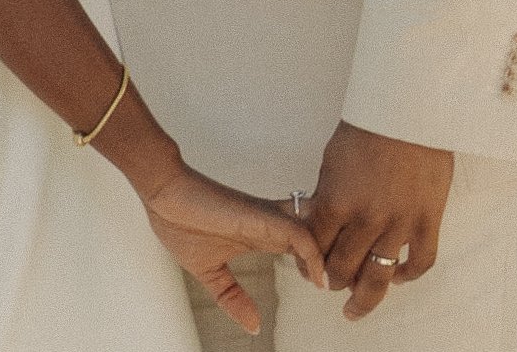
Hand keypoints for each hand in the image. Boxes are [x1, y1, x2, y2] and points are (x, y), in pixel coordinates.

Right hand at [140, 158, 325, 336]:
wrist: (161, 191)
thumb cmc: (179, 220)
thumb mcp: (209, 271)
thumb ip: (232, 297)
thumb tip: (253, 325)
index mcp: (261, 234)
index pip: (305, 243)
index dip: (324, 261)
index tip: (334, 285)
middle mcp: (270, 224)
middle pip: (321, 233)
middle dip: (342, 256)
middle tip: (356, 282)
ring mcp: (267, 219)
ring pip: (317, 233)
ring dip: (332, 258)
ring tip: (340, 284)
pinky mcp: (259, 216)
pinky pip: (298, 233)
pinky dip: (313, 255)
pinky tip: (318, 278)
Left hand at [303, 121, 453, 319]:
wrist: (408, 109)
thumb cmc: (368, 126)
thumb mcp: (332, 160)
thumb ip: (327, 194)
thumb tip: (317, 221)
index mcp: (337, 200)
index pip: (315, 246)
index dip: (308, 261)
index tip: (307, 268)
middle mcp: (366, 219)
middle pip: (343, 267)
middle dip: (333, 281)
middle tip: (331, 286)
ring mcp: (399, 223)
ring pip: (378, 276)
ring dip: (364, 297)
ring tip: (355, 308)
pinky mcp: (427, 221)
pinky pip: (420, 263)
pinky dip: (407, 275)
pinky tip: (396, 276)